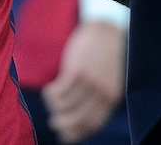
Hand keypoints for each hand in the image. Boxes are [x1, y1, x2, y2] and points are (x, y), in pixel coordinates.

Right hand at [41, 21, 125, 142]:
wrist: (105, 27)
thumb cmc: (106, 53)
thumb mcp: (110, 78)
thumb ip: (100, 95)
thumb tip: (81, 113)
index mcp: (111, 97)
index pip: (93, 124)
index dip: (77, 133)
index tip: (65, 136)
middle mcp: (101, 92)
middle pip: (77, 119)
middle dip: (63, 124)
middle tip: (54, 122)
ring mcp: (89, 82)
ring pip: (65, 105)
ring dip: (54, 106)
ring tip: (50, 99)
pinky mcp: (76, 70)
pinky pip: (58, 91)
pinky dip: (50, 94)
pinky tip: (49, 89)